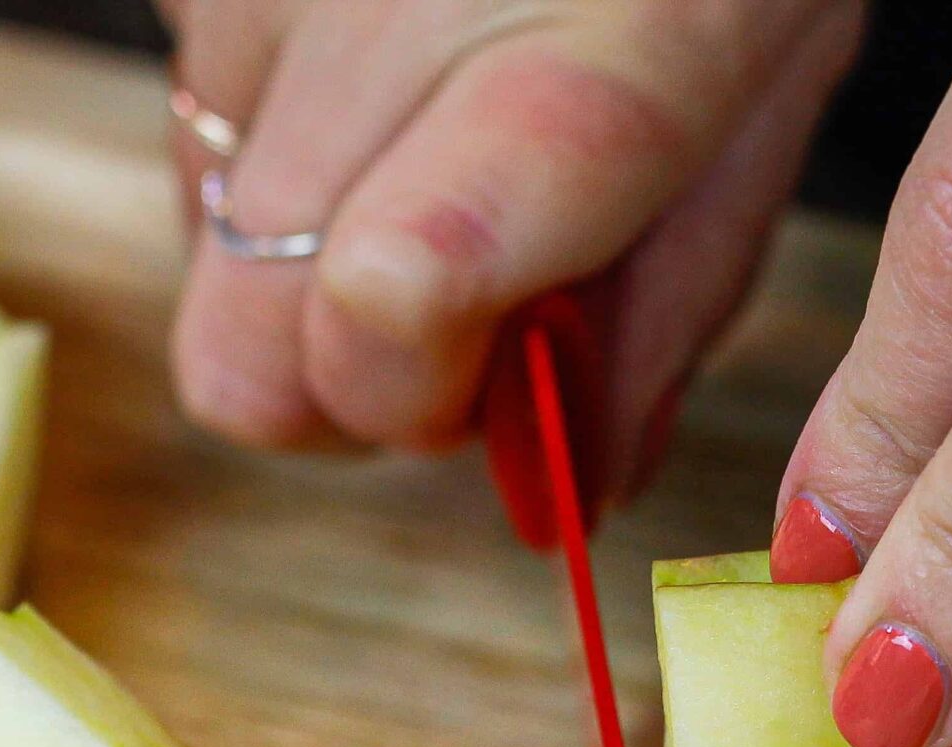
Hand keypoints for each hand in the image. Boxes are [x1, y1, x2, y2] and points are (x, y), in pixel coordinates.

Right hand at [162, 0, 859, 502]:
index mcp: (590, 68)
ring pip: (208, 259)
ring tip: (433, 158)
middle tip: (462, 323)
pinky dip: (274, 154)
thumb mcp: (762, 106)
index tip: (476, 393)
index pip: (398, 284)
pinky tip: (380, 71)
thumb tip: (558, 494)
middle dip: (358, 393)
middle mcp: (381, 16)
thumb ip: (657, 318)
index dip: (405, 389)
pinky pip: (189, 136)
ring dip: (310, 268)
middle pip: (250, 352)